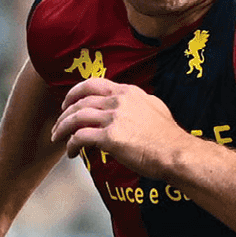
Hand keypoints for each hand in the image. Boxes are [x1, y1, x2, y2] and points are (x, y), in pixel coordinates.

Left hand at [51, 77, 191, 175]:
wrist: (177, 153)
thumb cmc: (169, 137)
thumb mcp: (156, 108)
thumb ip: (139, 103)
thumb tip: (131, 107)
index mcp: (128, 92)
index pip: (93, 84)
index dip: (75, 92)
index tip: (68, 102)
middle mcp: (119, 101)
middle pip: (80, 101)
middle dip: (64, 113)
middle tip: (59, 124)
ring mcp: (114, 118)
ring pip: (76, 118)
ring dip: (63, 128)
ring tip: (58, 138)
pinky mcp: (110, 137)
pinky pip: (80, 137)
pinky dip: (71, 145)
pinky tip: (72, 152)